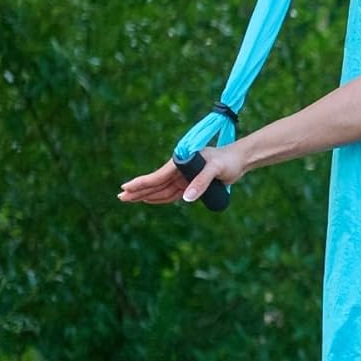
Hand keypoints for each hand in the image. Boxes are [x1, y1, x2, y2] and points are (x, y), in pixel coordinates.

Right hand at [118, 144, 246, 205]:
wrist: (240, 159)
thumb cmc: (228, 161)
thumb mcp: (216, 170)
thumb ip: (201, 183)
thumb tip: (186, 199)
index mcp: (181, 162)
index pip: (157, 177)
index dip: (141, 184)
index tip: (126, 187)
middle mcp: (179, 169)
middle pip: (155, 184)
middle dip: (138, 191)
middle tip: (121, 197)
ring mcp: (184, 177)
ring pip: (162, 190)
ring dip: (147, 196)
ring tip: (130, 200)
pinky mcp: (190, 183)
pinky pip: (173, 193)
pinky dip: (161, 198)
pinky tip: (150, 200)